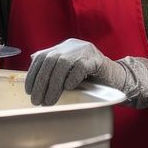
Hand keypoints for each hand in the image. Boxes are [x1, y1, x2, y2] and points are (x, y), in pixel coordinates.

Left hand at [25, 38, 147, 108]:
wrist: (118, 79)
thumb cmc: (92, 80)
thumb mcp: (69, 73)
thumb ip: (54, 71)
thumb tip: (32, 78)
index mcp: (65, 47)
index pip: (42, 56)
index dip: (33, 73)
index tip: (28, 91)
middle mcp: (73, 46)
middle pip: (51, 61)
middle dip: (42, 82)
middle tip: (37, 101)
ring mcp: (86, 51)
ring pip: (64, 64)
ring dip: (54, 85)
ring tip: (49, 101)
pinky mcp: (97, 60)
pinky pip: (81, 66)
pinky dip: (72, 77)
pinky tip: (68, 88)